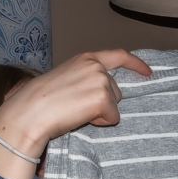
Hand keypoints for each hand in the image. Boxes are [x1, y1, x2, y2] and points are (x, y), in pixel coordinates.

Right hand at [0, 50, 151, 178]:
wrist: (29, 113)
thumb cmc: (40, 100)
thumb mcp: (65, 78)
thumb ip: (85, 78)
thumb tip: (101, 91)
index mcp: (86, 58)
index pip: (119, 55)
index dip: (136, 64)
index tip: (148, 72)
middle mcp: (96, 66)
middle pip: (116, 90)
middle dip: (103, 102)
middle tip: (76, 106)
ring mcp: (101, 81)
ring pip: (115, 105)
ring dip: (100, 113)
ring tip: (75, 111)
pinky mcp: (103, 99)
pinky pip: (113, 118)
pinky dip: (100, 122)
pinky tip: (79, 118)